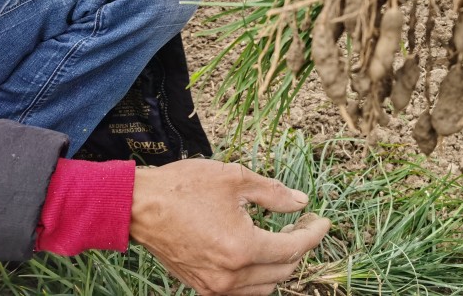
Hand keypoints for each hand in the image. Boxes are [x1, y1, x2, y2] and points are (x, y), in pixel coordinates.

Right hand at [130, 159, 329, 295]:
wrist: (138, 206)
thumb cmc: (184, 187)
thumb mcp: (235, 179)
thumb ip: (274, 194)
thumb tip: (301, 202)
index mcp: (242, 247)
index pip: (293, 249)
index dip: (314, 234)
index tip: (324, 221)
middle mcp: (230, 275)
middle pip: (282, 271)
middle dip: (300, 247)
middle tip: (304, 223)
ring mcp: (214, 286)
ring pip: (263, 287)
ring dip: (280, 265)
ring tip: (284, 237)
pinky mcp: (201, 286)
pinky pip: (241, 291)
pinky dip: (257, 276)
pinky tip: (259, 252)